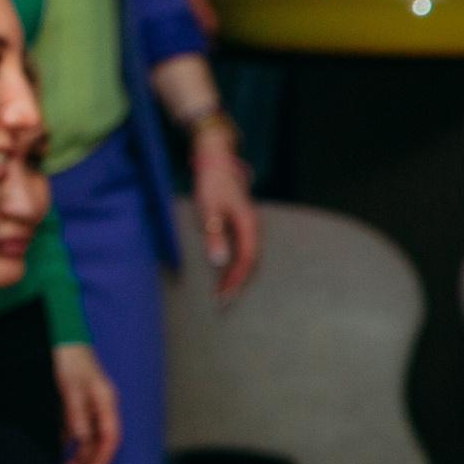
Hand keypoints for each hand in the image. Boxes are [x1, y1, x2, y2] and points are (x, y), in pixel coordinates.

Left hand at [51, 341, 122, 463]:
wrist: (60, 336)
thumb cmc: (68, 359)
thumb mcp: (71, 387)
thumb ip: (76, 414)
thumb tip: (81, 440)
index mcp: (105, 402)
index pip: (110, 439)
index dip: (101, 460)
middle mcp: (99, 405)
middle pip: (98, 440)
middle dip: (87, 460)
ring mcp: (88, 403)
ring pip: (86, 434)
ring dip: (76, 452)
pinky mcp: (75, 400)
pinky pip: (74, 425)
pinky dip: (67, 438)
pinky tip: (57, 448)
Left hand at [192, 136, 259, 298]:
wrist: (218, 162)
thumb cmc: (212, 185)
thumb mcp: (209, 209)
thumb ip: (215, 235)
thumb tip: (220, 262)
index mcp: (249, 225)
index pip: (246, 260)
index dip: (235, 279)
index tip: (223, 295)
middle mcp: (254, 229)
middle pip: (250, 263)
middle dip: (237, 283)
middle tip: (222, 302)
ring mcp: (250, 227)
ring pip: (248, 258)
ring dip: (237, 276)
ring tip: (224, 293)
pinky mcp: (243, 226)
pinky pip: (244, 250)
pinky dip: (236, 265)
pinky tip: (227, 274)